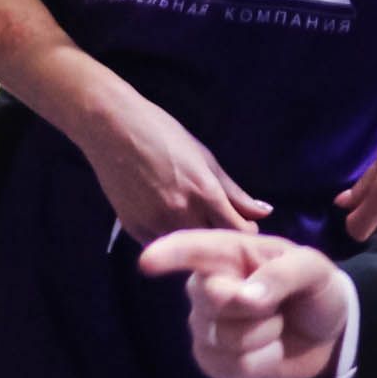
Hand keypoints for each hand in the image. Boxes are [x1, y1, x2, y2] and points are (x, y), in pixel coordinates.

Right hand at [79, 94, 269, 243]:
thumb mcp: (205, 158)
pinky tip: (167, 216)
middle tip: (220, 226)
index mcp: (205, 192)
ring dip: (195, 240)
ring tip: (191, 218)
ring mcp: (156, 224)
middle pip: (215, 245)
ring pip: (188, 249)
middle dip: (222, 239)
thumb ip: (235, 192)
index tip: (244, 226)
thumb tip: (265, 213)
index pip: (240, 232)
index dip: (247, 232)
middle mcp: (182, 213)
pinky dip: (171, 237)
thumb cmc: (162, 134)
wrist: (111, 128)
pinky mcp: (135, 229)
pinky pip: (163, 244)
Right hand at [145, 230, 350, 377]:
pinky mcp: (211, 361)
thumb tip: (246, 297)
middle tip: (278, 303)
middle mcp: (206, 287)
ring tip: (276, 324)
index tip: (148, 261)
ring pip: (227, 338)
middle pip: (214, 298)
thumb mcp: (314, 269)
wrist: (325, 333)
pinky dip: (264, 361)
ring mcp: (204, 326)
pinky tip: (269, 349)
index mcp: (228, 254)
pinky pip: (235, 366)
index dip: (169, 254)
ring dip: (266, 335)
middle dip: (256, 306)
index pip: (192, 249)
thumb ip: (283, 273)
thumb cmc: (312, 287)